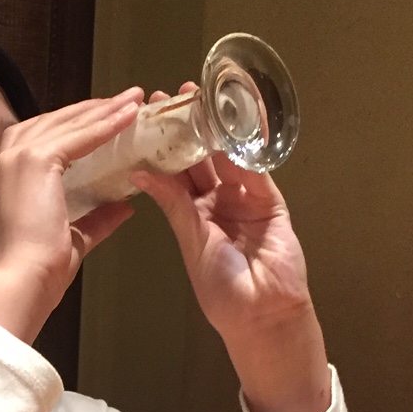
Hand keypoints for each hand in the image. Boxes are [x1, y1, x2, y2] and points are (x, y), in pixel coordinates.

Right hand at [0, 88, 142, 343]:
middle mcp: (7, 160)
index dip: (78, 125)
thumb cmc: (40, 270)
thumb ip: (96, 218)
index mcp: (7, 177)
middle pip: (56, 121)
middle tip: (127, 99)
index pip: (45, 137)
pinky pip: (78, 135)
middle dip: (93, 109)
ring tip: (134, 100)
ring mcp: (18, 157)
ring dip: (104, 109)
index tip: (106, 118)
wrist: (24, 282)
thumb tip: (124, 207)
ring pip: (68, 122)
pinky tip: (129, 116)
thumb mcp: (73, 236)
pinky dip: (106, 124)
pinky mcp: (35, 160)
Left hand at [133, 84, 330, 411]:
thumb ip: (174, 205)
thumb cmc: (225, 293)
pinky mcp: (270, 200)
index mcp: (193, 216)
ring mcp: (245, 199)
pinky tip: (235, 121)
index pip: (173, 173)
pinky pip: (257, 165)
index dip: (160, 146)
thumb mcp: (192, 243)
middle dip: (186, 127)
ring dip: (214, 128)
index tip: (145, 119)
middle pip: (200, 157)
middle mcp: (218, 203)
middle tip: (171, 95)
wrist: (262, 317)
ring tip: (199, 98)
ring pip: (227, 155)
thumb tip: (142, 174)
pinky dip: (247, 142)